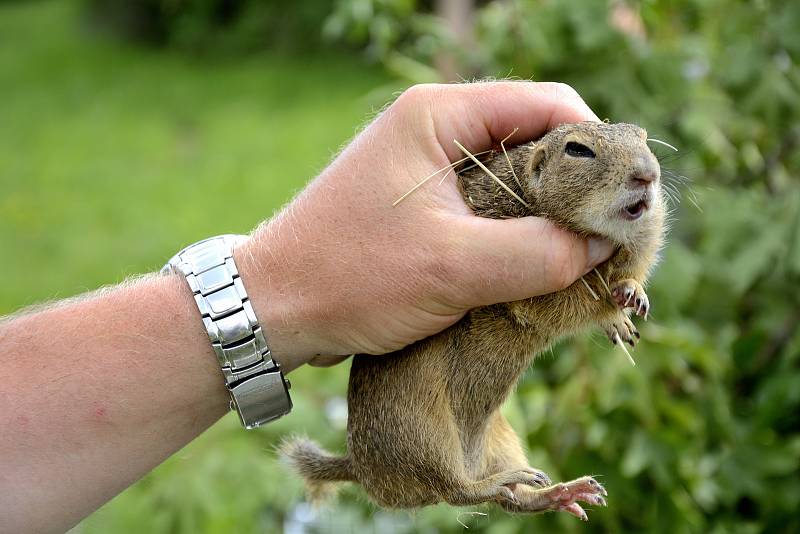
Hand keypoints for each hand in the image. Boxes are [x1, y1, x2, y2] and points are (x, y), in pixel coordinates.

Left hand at [237, 82, 612, 368]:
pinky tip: (535, 265)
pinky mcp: (423, 203)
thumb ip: (538, 254)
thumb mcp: (452, 268)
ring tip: (577, 256)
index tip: (627, 198)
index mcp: (439, 115)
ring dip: (547, 214)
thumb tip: (604, 245)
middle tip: (607, 234)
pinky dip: (516, 232)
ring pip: (514, 177)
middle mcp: (436, 129)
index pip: (547, 105)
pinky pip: (488, 207)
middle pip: (535, 138)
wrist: (274, 307)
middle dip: (576, 186)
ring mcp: (428, 167)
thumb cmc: (350, 277)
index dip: (596, 147)